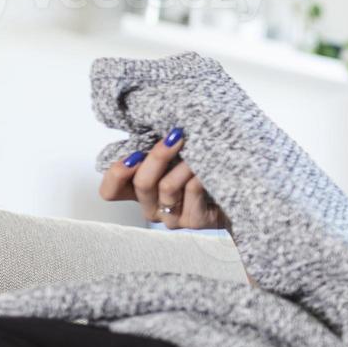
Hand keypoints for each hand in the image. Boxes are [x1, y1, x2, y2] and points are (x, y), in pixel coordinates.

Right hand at [98, 127, 229, 230]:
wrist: (237, 193)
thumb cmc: (200, 169)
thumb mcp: (173, 157)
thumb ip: (154, 149)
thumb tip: (150, 125)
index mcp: (139, 192)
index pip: (110, 191)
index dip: (116, 174)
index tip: (134, 154)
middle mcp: (152, 208)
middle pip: (142, 184)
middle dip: (157, 156)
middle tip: (176, 136)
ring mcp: (172, 218)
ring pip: (167, 187)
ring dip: (183, 163)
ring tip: (197, 148)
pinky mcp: (194, 221)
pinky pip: (191, 190)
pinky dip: (199, 172)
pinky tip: (208, 163)